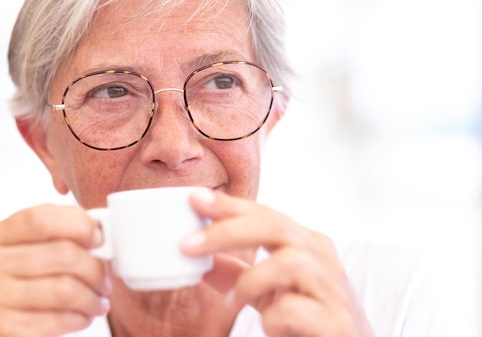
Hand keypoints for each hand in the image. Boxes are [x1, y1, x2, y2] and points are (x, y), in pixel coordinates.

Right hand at [0, 204, 110, 336]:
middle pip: (62, 254)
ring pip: (66, 289)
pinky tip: (82, 318)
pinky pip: (59, 320)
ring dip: (92, 297)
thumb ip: (44, 240)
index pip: (41, 218)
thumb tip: (96, 229)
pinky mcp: (3, 330)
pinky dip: (79, 319)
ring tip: (98, 302)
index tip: (98, 237)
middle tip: (104, 281)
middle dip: (95, 269)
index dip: (78, 224)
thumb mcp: (8, 258)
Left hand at [181, 191, 374, 336]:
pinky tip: (268, 326)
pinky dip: (273, 317)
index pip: (266, 214)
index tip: (193, 199)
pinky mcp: (335, 323)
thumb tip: (200, 258)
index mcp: (307, 245)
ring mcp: (333, 291)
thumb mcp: (268, 293)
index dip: (229, 206)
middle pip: (277, 227)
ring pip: (290, 262)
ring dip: (251, 280)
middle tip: (187, 244)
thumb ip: (237, 275)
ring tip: (232, 300)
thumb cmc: (308, 320)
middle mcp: (323, 260)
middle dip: (228, 231)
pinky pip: (297, 309)